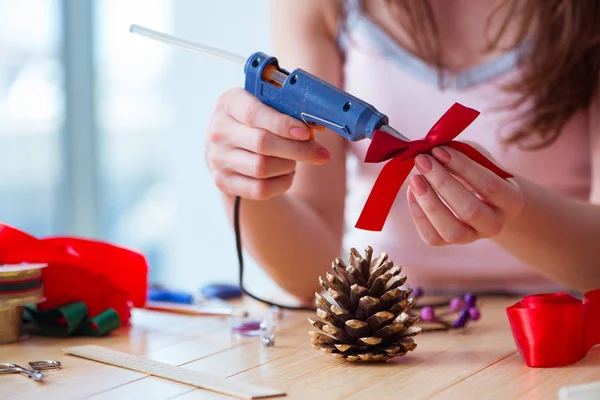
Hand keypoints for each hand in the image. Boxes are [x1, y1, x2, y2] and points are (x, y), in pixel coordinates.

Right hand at [205, 88, 330, 199]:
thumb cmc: (258, 123)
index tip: (306, 133)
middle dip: (297, 149)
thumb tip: (315, 127)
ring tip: (293, 160)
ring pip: (262, 168)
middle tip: (320, 153)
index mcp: (229, 103)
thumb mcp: (266, 107)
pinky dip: (281, 183)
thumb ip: (286, 111)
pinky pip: (260, 189)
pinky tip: (286, 174)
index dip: (282, 124)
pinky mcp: (223, 182)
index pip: (253, 114)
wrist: (234, 149)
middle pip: (262, 143)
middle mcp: (218, 131)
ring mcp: (218, 158)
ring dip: (288, 165)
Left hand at [406, 144, 523, 245]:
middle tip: (422, 161)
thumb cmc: (477, 173)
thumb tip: (431, 147)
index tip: (439, 150)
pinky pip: (432, 237)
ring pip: (451, 231)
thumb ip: (460, 152)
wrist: (482, 201)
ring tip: (415, 178)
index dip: (463, 167)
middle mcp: (495, 224)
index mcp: (511, 201)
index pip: (489, 185)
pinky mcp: (449, 243)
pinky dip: (418, 214)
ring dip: (429, 202)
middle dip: (442, 183)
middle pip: (469, 210)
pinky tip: (412, 192)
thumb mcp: (477, 158)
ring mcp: (472, 237)